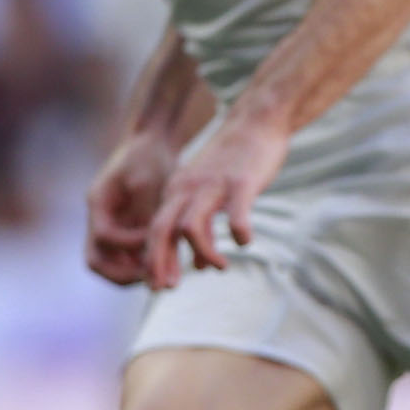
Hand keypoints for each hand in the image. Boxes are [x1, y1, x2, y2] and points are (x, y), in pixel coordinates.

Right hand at [85, 130, 179, 286]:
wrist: (152, 142)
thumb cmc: (150, 155)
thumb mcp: (149, 181)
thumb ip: (147, 212)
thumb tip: (152, 244)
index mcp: (98, 202)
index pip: (103, 237)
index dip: (129, 245)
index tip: (155, 241)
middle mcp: (100, 218)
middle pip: (97, 261)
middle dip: (123, 274)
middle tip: (154, 279)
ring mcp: (111, 225)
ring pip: (112, 263)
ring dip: (134, 273)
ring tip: (164, 276)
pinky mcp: (126, 229)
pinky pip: (128, 257)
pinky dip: (144, 264)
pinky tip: (169, 264)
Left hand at [141, 111, 290, 290]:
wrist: (256, 120)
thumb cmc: (234, 160)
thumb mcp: (208, 193)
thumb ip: (200, 227)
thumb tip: (197, 264)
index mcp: (177, 191)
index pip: (154, 231)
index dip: (153, 261)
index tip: (159, 286)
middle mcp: (188, 189)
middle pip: (162, 230)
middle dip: (160, 262)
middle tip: (166, 289)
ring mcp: (213, 186)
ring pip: (191, 226)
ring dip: (202, 253)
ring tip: (219, 267)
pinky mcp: (241, 182)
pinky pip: (236, 214)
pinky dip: (239, 232)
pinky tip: (246, 241)